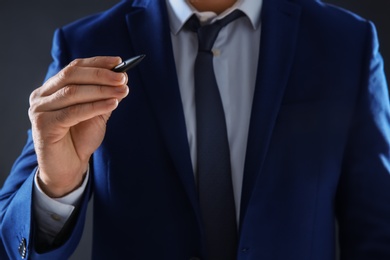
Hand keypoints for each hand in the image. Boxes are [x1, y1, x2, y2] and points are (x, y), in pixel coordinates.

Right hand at [29, 56, 128, 196]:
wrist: (69, 167)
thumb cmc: (80, 139)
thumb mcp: (96, 113)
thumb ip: (105, 96)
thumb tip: (122, 77)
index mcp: (52, 88)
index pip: (74, 67)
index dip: (97, 63)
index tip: (119, 61)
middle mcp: (42, 95)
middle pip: (72, 75)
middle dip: (101, 75)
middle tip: (123, 78)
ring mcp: (39, 110)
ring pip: (73, 92)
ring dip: (101, 90)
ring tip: (122, 91)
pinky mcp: (43, 125)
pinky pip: (73, 112)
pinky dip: (95, 106)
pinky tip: (113, 104)